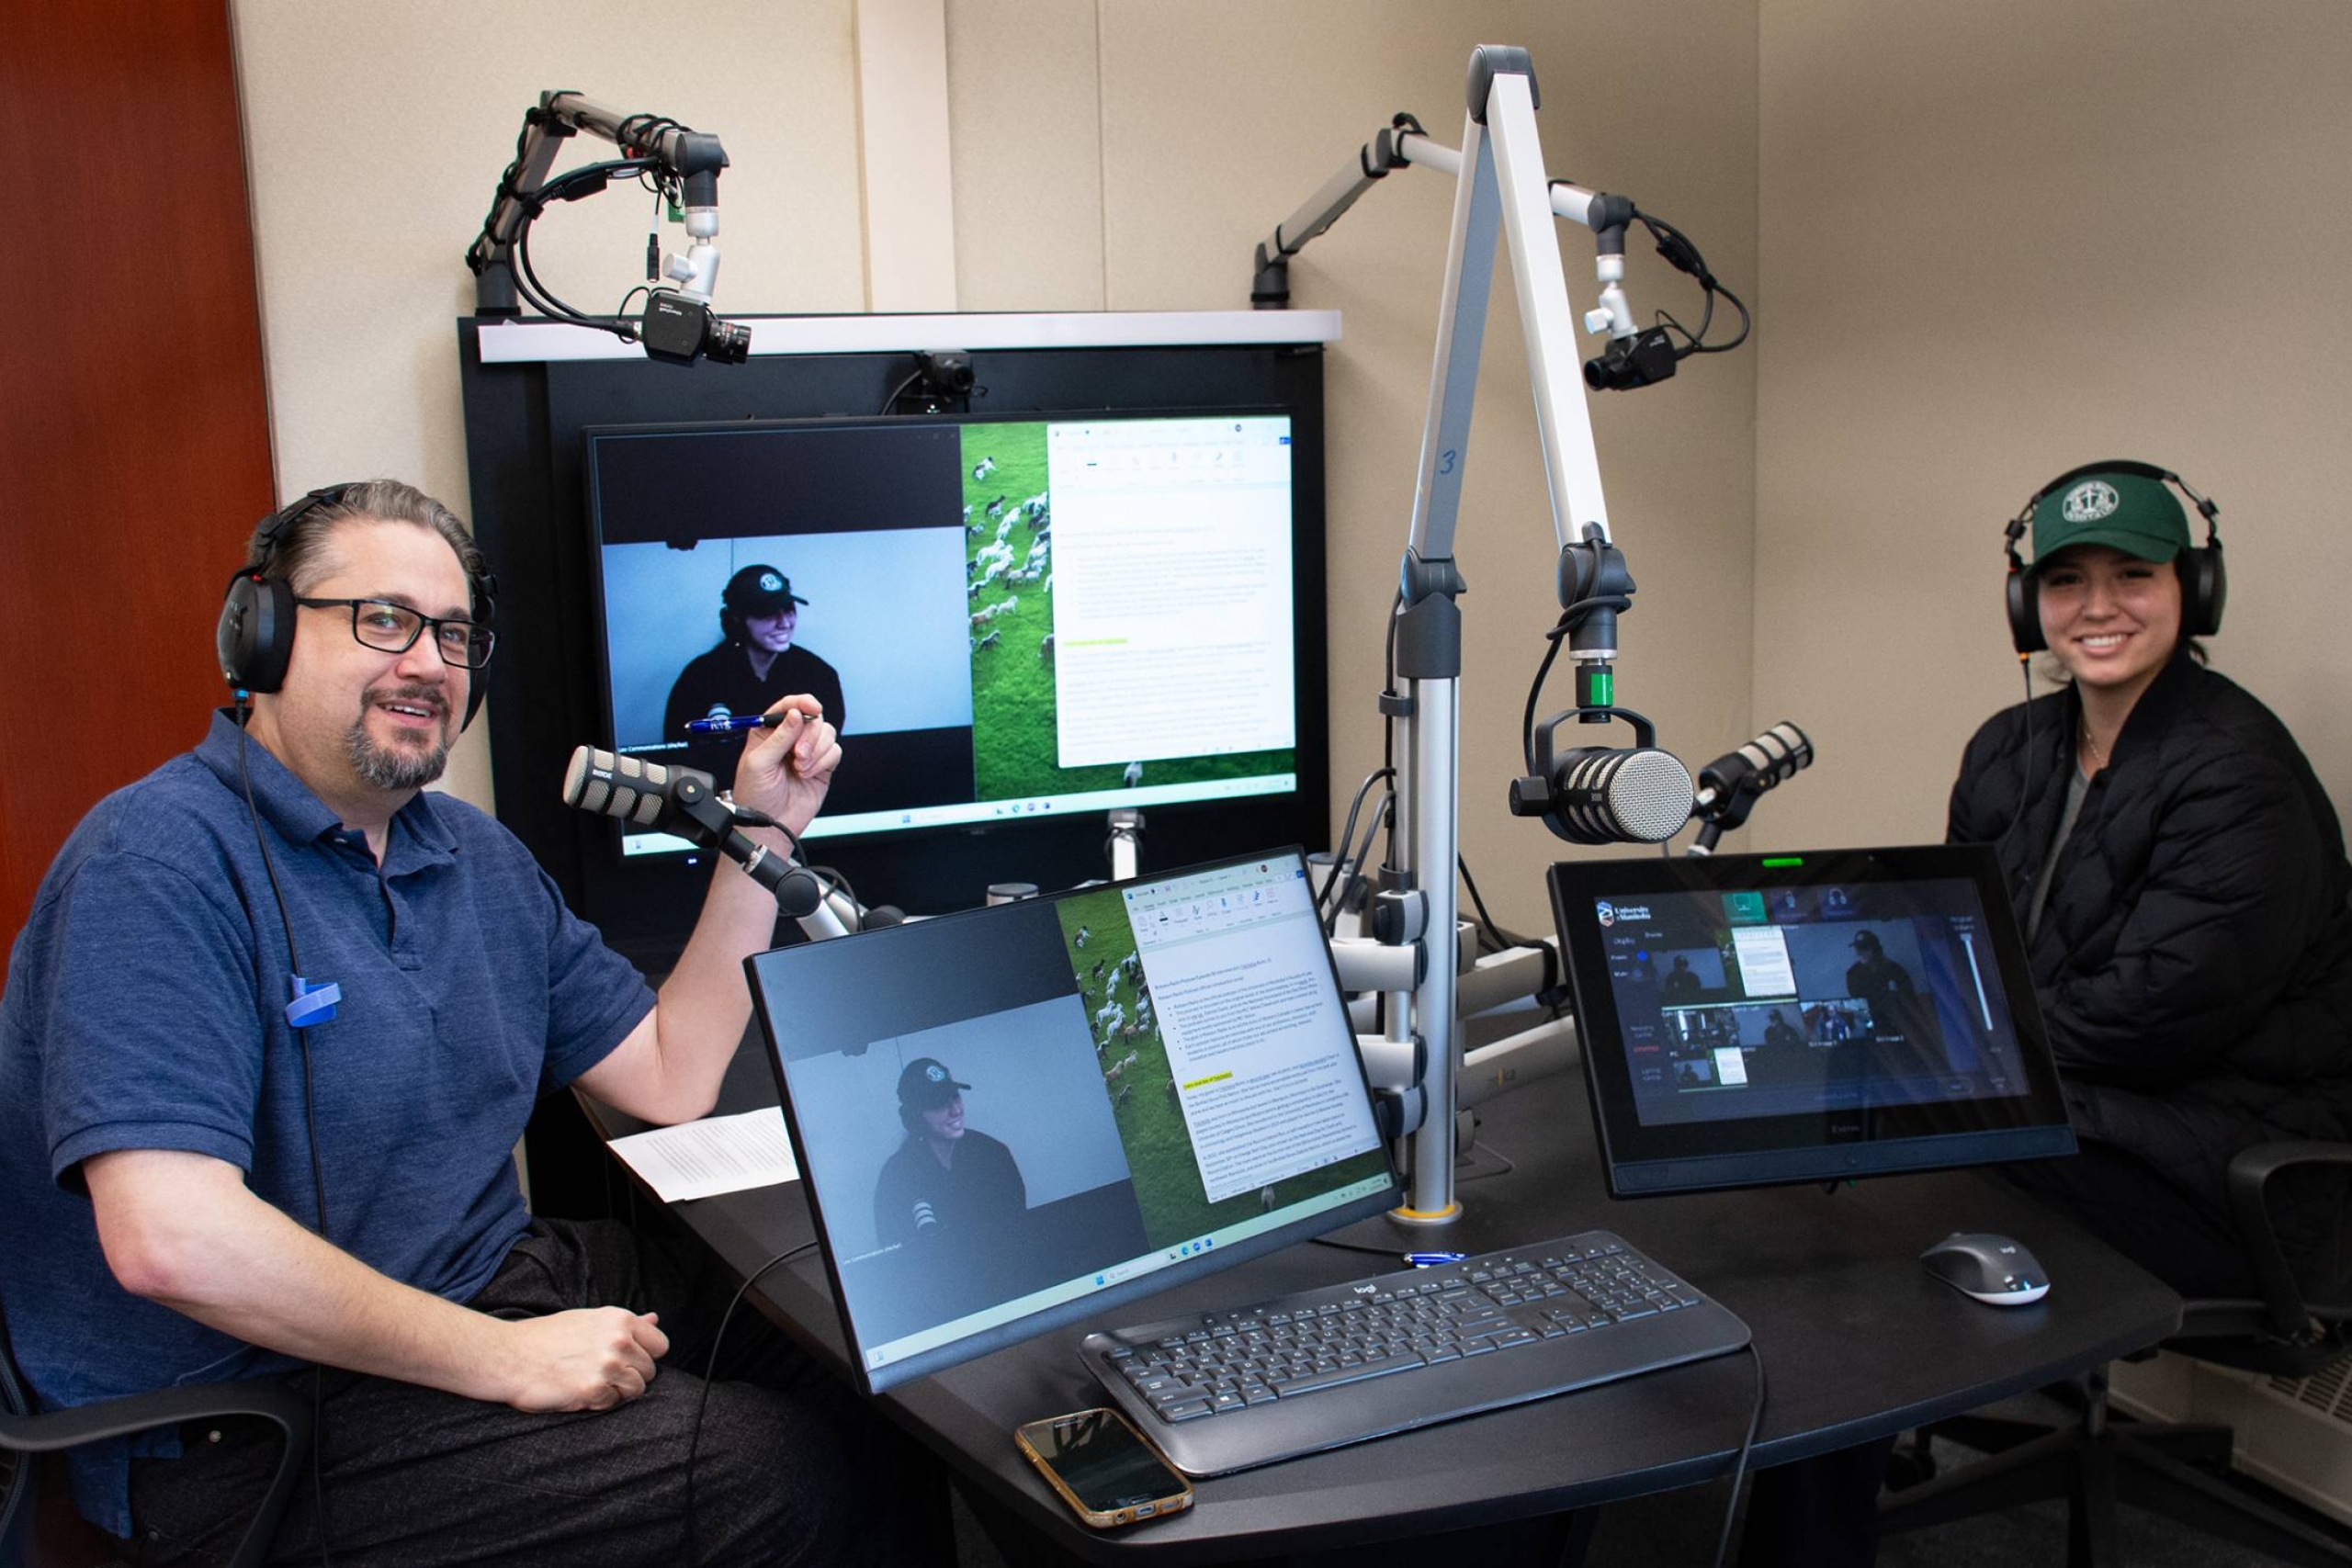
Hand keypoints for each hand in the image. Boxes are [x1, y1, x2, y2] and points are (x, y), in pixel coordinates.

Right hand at [498, 1307, 669, 1412]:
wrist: (509, 1356)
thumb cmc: (546, 1337)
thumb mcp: (589, 1320)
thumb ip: (626, 1324)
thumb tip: (655, 1319)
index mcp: (620, 1319)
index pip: (660, 1345)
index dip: (645, 1355)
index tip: (627, 1360)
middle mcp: (619, 1340)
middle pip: (649, 1370)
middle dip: (630, 1375)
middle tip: (600, 1373)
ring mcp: (608, 1365)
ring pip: (636, 1389)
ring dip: (617, 1391)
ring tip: (591, 1382)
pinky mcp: (594, 1389)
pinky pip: (613, 1403)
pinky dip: (599, 1402)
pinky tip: (578, 1391)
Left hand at [733, 695, 840, 838]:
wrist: (770, 825)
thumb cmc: (755, 796)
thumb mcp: (758, 763)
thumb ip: (778, 737)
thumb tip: (795, 714)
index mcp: (768, 733)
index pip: (787, 707)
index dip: (802, 702)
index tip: (812, 707)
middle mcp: (789, 740)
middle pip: (812, 719)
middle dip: (809, 735)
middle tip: (798, 754)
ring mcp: (807, 753)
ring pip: (827, 733)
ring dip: (817, 750)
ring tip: (801, 769)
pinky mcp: (822, 767)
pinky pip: (834, 752)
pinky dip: (825, 761)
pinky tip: (809, 774)